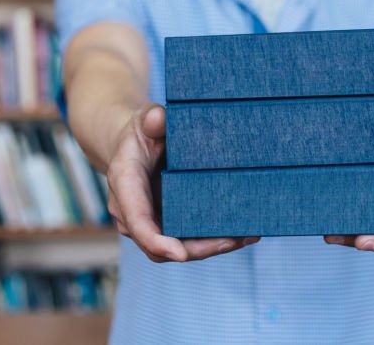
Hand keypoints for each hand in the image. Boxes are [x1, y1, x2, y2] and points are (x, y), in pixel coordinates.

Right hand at [105, 104, 259, 261]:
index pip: (137, 220)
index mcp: (125, 185)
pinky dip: (213, 240)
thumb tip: (160, 118)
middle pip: (161, 245)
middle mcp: (133, 213)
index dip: (156, 240)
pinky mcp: (166, 225)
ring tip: (248, 236)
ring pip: (178, 248)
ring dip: (212, 247)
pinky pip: (187, 241)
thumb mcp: (144, 120)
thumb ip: (152, 119)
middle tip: (233, 240)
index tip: (180, 254)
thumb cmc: (141, 132)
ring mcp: (150, 223)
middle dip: (198, 249)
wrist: (134, 146)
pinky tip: (243, 233)